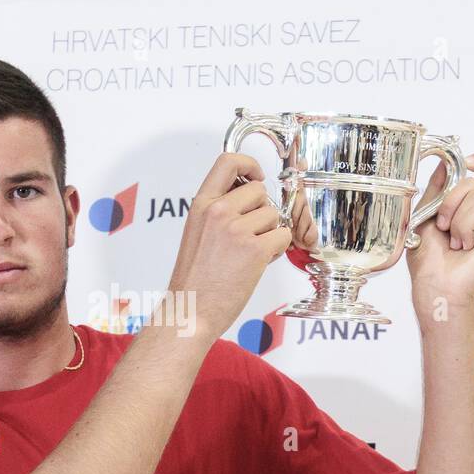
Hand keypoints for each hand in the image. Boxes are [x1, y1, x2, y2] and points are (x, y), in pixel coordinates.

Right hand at [168, 154, 292, 341]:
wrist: (190, 311)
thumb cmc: (194, 280)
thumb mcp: (196, 232)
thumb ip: (218, 210)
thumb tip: (247, 196)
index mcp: (201, 205)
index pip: (228, 161)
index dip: (250, 164)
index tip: (256, 177)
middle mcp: (218, 212)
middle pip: (260, 191)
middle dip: (263, 212)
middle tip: (251, 234)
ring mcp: (236, 230)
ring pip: (274, 215)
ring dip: (270, 233)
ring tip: (251, 253)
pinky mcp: (254, 249)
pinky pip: (283, 235)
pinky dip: (278, 249)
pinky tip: (260, 262)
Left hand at [405, 151, 473, 311]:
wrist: (434, 284)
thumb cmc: (427, 258)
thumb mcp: (425, 214)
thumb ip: (437, 187)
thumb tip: (446, 161)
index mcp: (466, 206)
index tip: (467, 160)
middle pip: (470, 181)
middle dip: (448, 201)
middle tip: (442, 227)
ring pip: (473, 195)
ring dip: (454, 219)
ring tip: (454, 241)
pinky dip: (464, 228)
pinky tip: (465, 246)